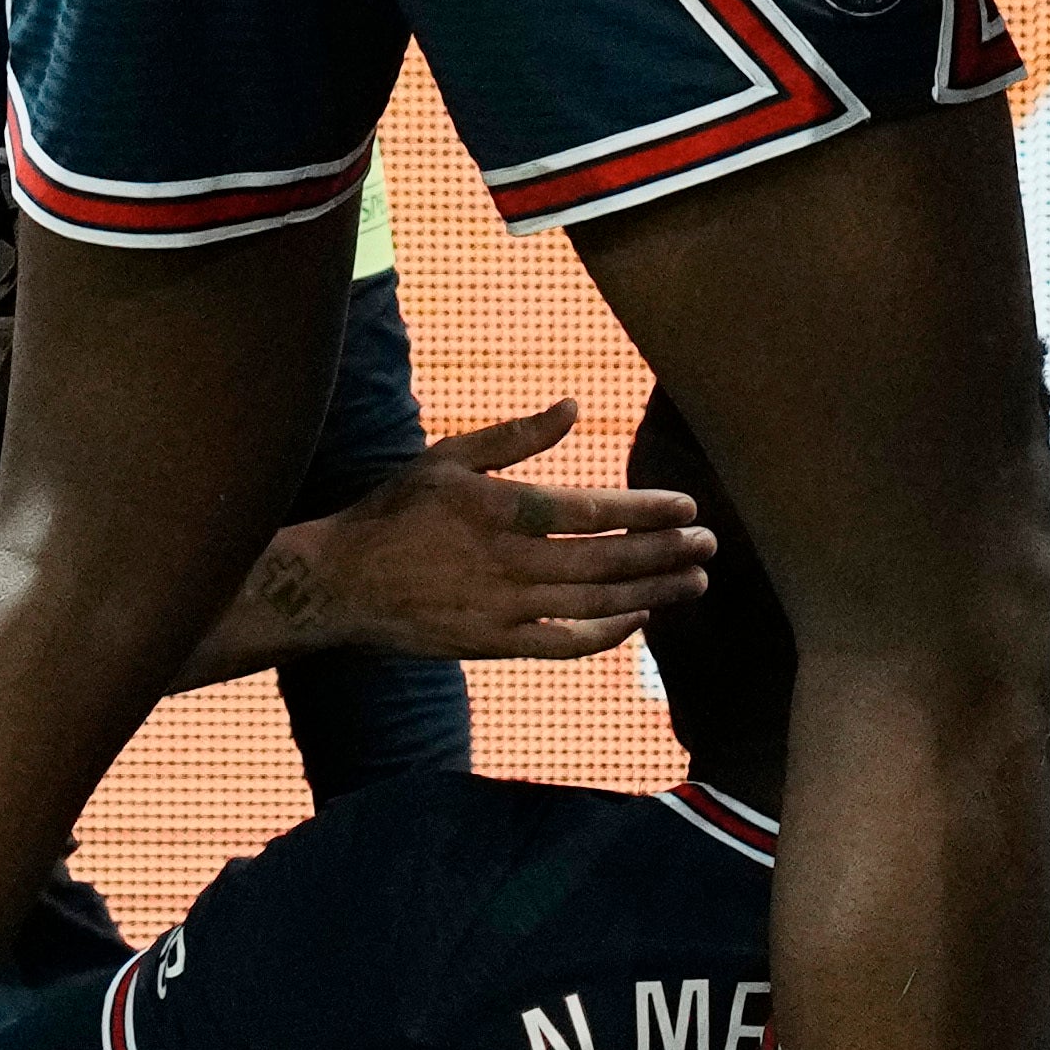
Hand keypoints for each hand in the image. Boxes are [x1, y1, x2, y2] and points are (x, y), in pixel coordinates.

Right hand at [270, 402, 720, 662]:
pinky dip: (607, 634)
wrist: (340, 584)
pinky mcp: (494, 644)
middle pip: (604, 562)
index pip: (590, 512)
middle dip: (664, 553)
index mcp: (498, 510)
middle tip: (709, 545)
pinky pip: (564, 644)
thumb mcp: (448, 456)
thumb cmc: (395, 512)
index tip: (687, 508)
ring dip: (651, 593)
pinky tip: (639, 619)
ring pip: (594, 605)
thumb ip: (515, 437)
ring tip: (695, 582)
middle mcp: (507, 563)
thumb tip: (572, 405)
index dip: (644, 512)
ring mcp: (502, 609)